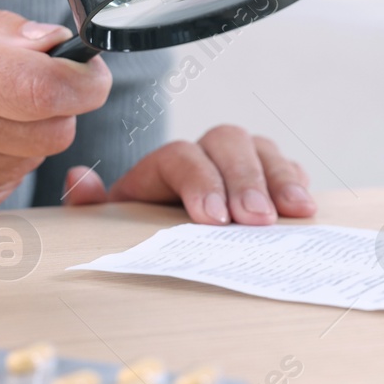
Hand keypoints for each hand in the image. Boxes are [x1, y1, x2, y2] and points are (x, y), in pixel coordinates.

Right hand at [0, 9, 109, 216]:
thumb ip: (5, 32)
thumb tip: (58, 47)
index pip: (42, 87)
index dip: (85, 82)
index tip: (91, 75)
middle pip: (51, 131)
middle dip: (58, 109)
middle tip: (35, 92)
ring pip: (35, 160)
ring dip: (30, 136)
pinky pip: (10, 184)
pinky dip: (5, 162)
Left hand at [62, 125, 316, 224]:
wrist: (174, 241)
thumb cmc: (147, 234)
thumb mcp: (118, 226)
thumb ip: (95, 206)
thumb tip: (79, 180)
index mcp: (165, 165)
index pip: (181, 156)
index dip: (200, 181)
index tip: (213, 219)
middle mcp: (205, 155)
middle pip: (227, 143)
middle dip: (244, 180)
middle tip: (255, 219)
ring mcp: (240, 163)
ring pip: (260, 149)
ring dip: (278, 179)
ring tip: (292, 212)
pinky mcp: (271, 178)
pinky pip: (288, 167)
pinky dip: (297, 183)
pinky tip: (304, 206)